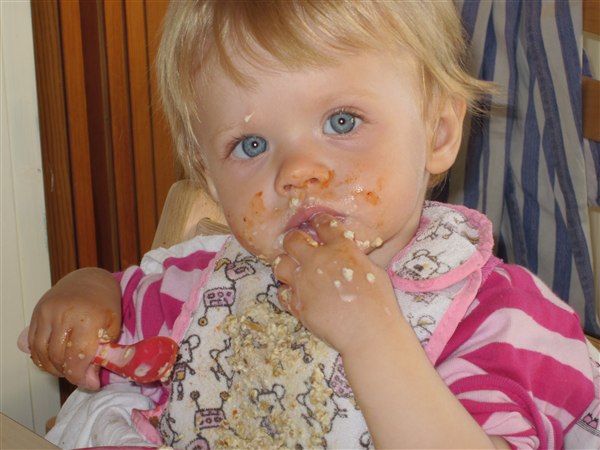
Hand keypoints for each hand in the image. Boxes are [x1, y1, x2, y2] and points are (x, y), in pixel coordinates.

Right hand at [26, 268, 121, 389]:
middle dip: (70, 373)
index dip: (82, 376)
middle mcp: (63, 315)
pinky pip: (33, 344)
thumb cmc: (105, 303)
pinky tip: (55, 360)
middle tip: (81, 375)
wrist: (89, 280)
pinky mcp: (37, 313)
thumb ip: (104, 352)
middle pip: (59, 357)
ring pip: (42, 353)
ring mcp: (47, 313)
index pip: (77, 357)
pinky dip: (42, 358)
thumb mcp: (113, 326)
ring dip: (54, 368)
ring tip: (69, 368)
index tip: (91, 384)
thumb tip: (89, 379)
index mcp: (87, 318)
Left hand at [273, 213, 399, 354]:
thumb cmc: (379, 303)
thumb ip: (354, 257)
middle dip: (294, 239)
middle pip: (292, 239)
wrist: (369, 334)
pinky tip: (296, 293)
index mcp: (341, 248)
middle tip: (298, 244)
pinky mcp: (297, 304)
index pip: (323, 224)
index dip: (319, 221)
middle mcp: (318, 261)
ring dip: (286, 264)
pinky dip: (287, 291)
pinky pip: (282, 292)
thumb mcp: (373, 270)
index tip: (317, 223)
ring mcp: (304, 283)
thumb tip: (347, 253)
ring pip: (280, 264)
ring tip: (294, 270)